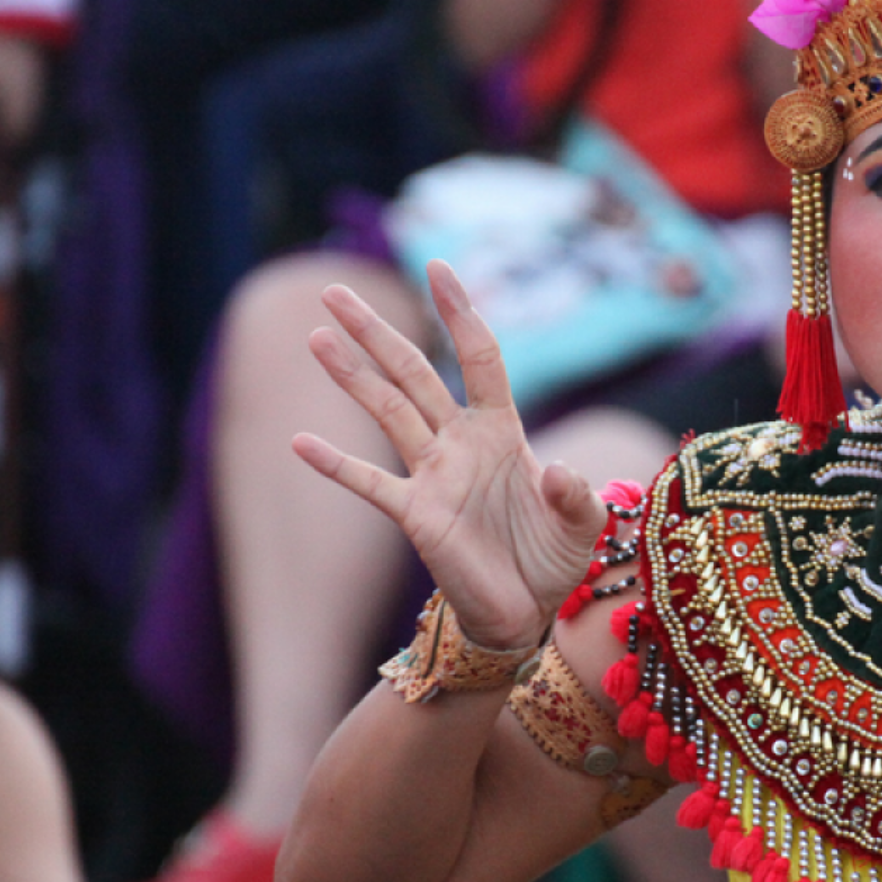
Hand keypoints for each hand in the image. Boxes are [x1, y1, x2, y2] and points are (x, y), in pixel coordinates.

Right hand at [292, 261, 609, 650]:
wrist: (526, 613)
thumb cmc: (554, 558)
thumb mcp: (583, 524)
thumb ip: (576, 494)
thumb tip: (558, 470)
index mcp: (503, 431)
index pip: (480, 358)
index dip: (460, 314)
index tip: (438, 268)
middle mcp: (461, 443)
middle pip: (414, 372)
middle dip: (377, 331)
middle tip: (334, 290)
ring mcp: (433, 475)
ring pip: (388, 412)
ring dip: (352, 376)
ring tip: (317, 336)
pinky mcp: (416, 515)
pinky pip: (371, 484)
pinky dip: (337, 465)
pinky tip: (299, 442)